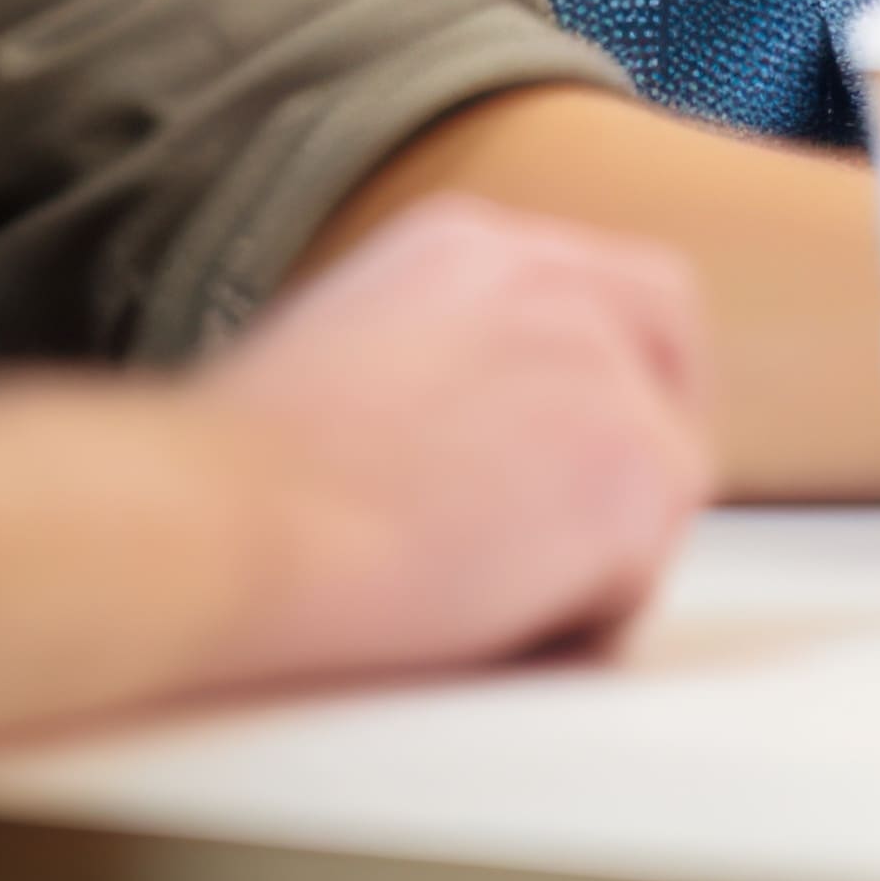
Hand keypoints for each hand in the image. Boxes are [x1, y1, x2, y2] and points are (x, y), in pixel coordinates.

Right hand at [188, 196, 710, 690]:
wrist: (212, 526)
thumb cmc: (222, 486)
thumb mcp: (337, 356)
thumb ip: (436, 368)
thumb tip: (475, 443)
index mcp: (470, 248)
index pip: (609, 285)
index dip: (622, 370)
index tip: (596, 439)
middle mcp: (552, 284)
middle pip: (667, 355)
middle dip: (649, 445)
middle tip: (602, 539)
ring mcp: (605, 372)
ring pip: (658, 480)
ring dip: (586, 557)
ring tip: (472, 604)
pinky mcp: (633, 469)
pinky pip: (636, 576)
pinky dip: (575, 625)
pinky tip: (482, 632)